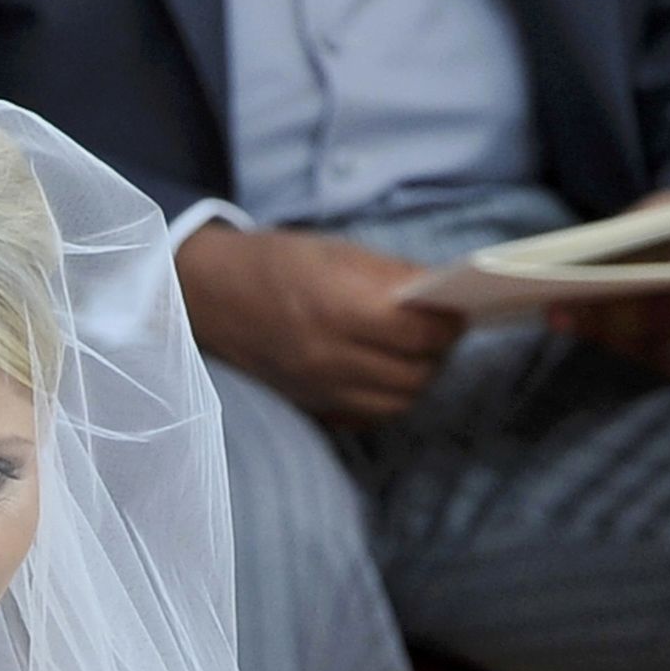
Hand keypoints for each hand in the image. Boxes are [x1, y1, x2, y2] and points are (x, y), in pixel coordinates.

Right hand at [173, 222, 464, 426]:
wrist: (211, 297)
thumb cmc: (278, 264)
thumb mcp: (339, 251)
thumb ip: (393, 277)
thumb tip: (442, 298)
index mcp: (337, 308)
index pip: (419, 332)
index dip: (449, 321)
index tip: (457, 308)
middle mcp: (329, 358)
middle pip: (415, 374)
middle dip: (440, 352)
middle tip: (443, 329)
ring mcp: (320, 390)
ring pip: (398, 403)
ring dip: (419, 378)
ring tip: (420, 352)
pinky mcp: (313, 408)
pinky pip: (371, 418)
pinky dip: (390, 398)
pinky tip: (390, 373)